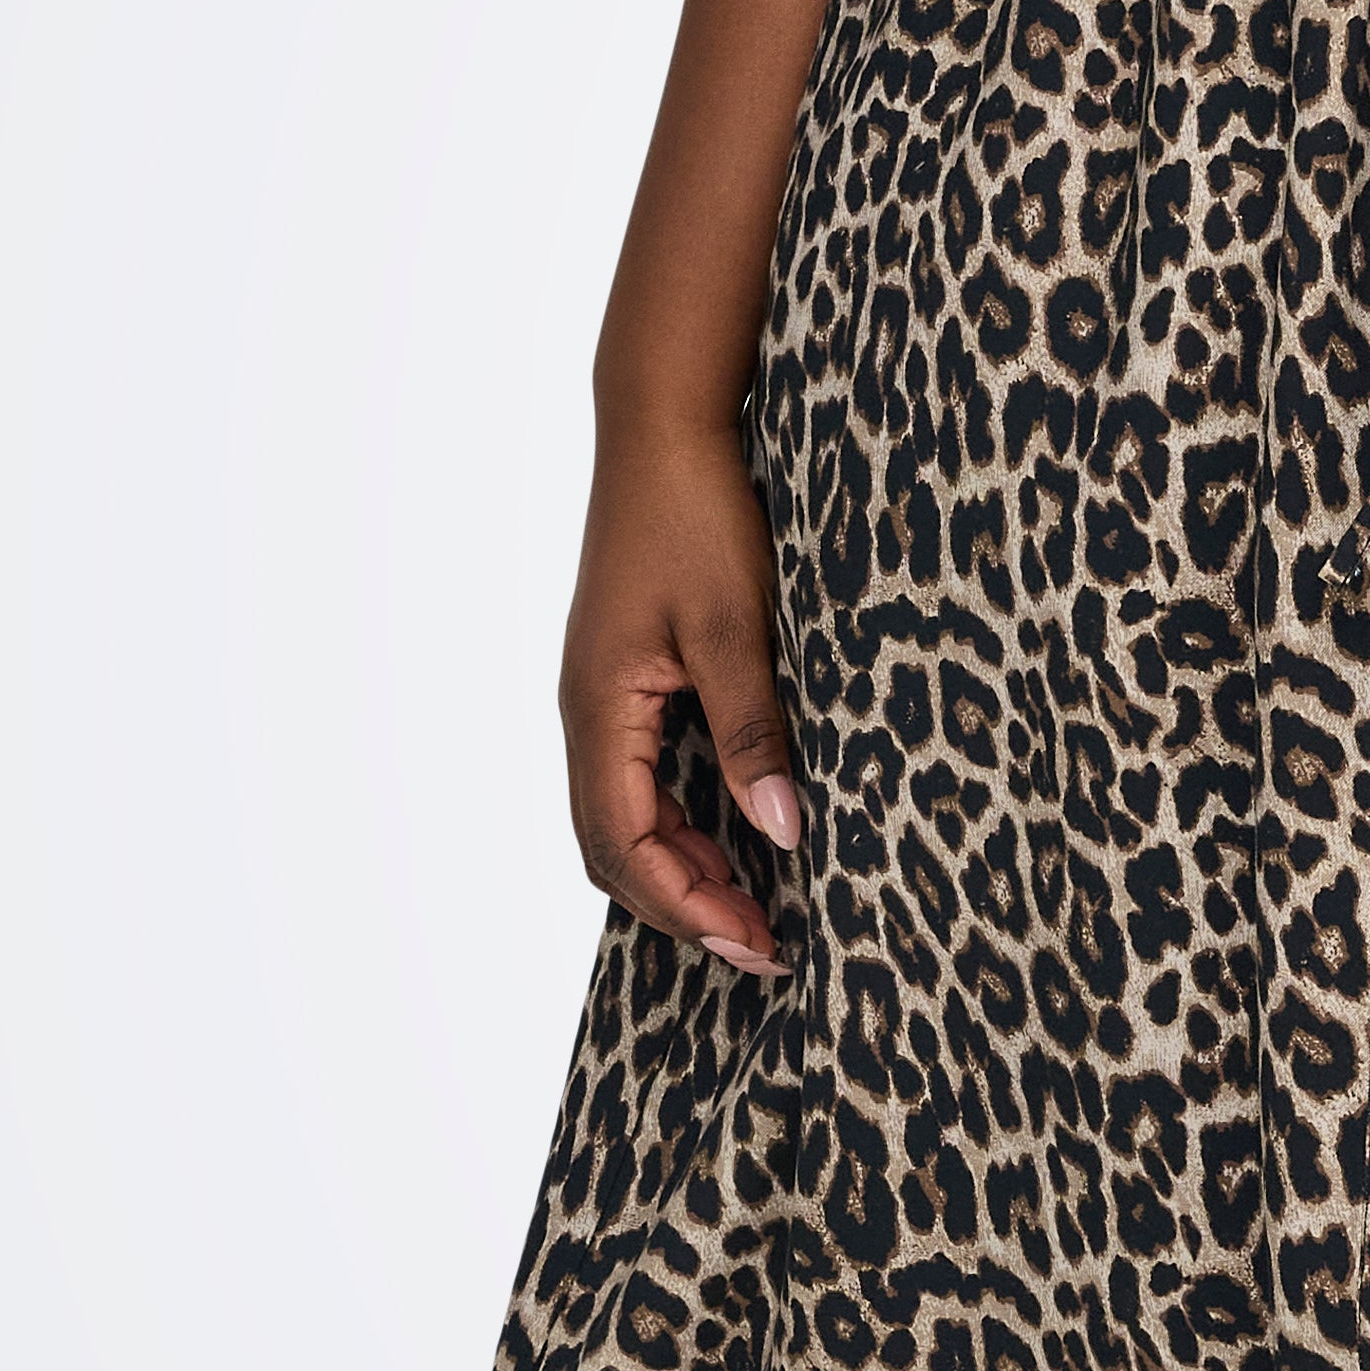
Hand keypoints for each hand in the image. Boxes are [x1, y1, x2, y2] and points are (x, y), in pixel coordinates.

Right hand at [561, 412, 798, 969]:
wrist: (664, 425)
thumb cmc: (698, 514)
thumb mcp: (736, 627)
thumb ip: (754, 731)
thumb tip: (783, 833)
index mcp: (599, 708)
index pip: (622, 844)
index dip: (686, 905)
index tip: (755, 942)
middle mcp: (587, 712)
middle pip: (614, 846)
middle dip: (685, 905)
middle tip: (766, 945)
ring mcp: (602, 695)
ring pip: (625, 815)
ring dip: (685, 867)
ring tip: (758, 904)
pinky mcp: (626, 676)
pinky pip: (641, 775)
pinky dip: (684, 820)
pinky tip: (739, 832)